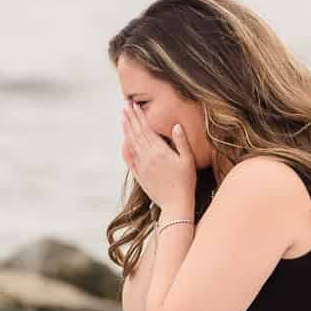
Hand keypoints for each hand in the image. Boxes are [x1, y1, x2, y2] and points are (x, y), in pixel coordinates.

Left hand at [121, 102, 196, 218]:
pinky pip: (130, 159)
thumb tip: (176, 125)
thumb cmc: (185, 183)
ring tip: (122, 118)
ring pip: (131, 144)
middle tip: (125, 106)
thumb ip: (182, 142)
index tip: (134, 105)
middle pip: (136, 133)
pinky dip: (126, 149)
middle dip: (130, 119)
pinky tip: (123, 142)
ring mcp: (142, 166)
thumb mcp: (188, 161)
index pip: (146, 129)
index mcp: (159, 151)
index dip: (139, 116)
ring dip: (126, 130)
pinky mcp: (140, 175)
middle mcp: (148, 157)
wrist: (175, 205)